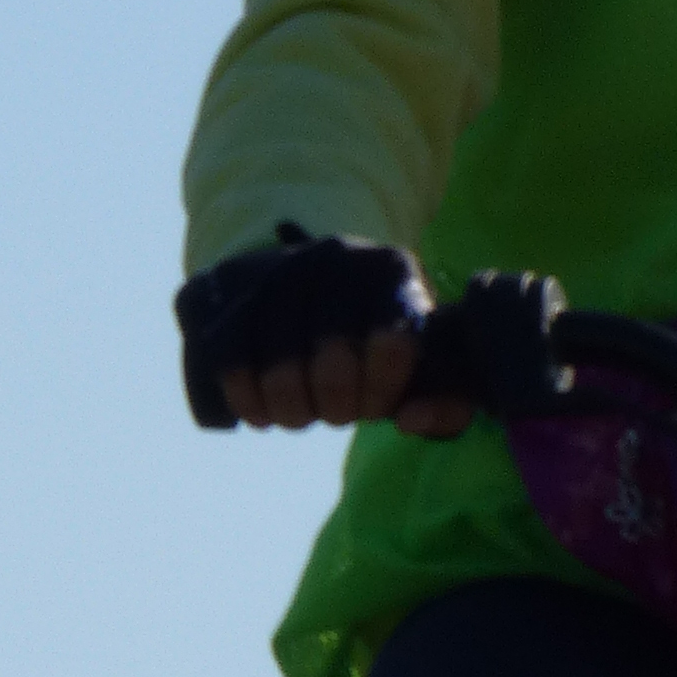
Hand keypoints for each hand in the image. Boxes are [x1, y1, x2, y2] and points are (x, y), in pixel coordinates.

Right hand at [176, 230, 472, 438]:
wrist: (311, 295)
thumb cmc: (380, 348)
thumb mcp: (428, 369)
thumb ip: (447, 406)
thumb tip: (410, 420)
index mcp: (393, 270)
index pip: (393, 341)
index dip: (383, 391)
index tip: (379, 406)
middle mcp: (335, 256)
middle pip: (332, 356)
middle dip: (337, 405)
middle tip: (339, 414)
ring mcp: (279, 266)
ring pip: (278, 361)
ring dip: (292, 409)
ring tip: (302, 415)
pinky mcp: (232, 286)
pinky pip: (230, 352)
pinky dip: (246, 397)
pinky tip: (261, 414)